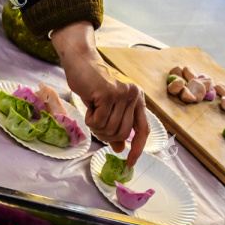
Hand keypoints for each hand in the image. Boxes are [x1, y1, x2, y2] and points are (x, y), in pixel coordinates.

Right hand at [52, 22, 148, 165]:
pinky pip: (99, 121)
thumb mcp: (107, 108)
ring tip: (93, 111)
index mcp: (137, 99)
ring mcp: (122, 94)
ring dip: (96, 126)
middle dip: (106, 135)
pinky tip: (89, 106)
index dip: (138, 148)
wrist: (80, 61)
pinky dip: (90, 119)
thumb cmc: (92, 85)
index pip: (143, 130)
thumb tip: (119, 149)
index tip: (130, 162)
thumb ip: (115, 126)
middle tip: (96, 122)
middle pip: (122, 134)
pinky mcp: (108, 94)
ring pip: (109, 129)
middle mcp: (134, 95)